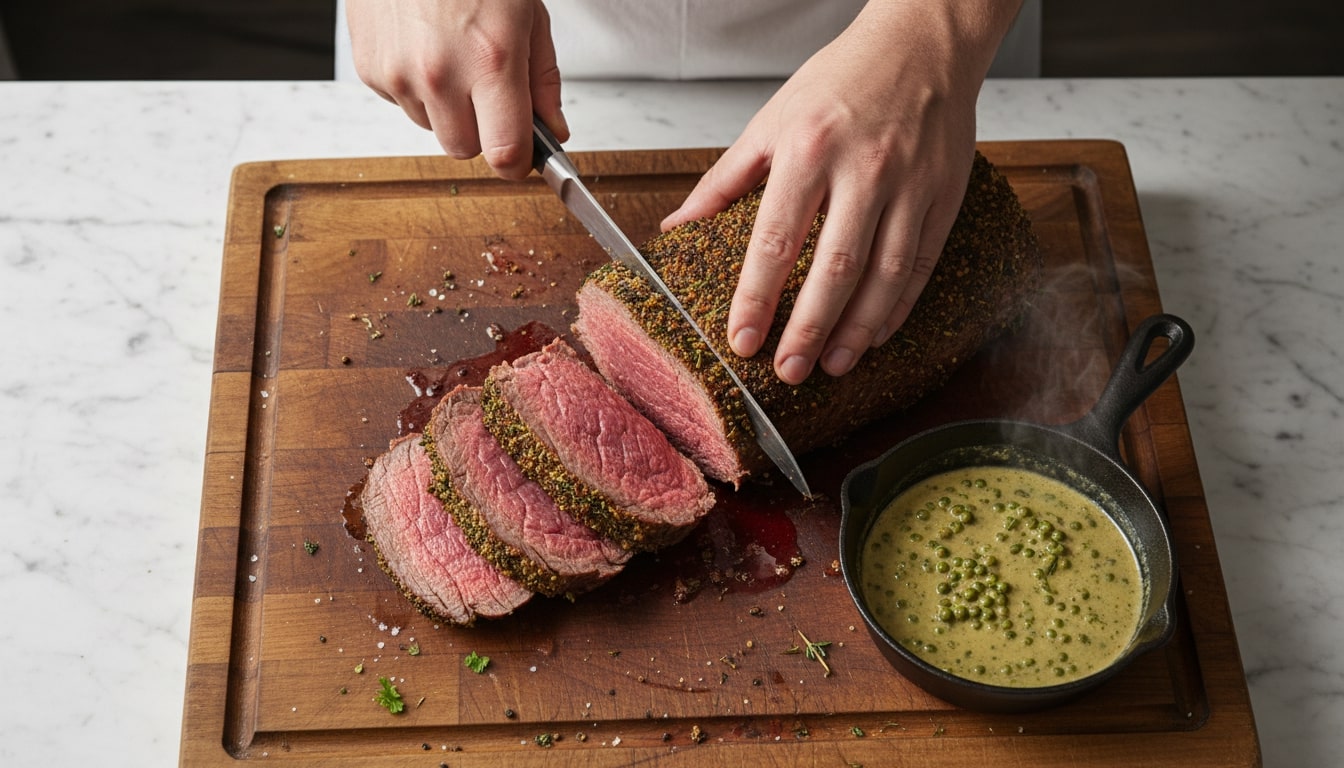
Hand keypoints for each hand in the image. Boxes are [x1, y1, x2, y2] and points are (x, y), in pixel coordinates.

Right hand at [346, 0, 567, 178]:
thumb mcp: (527, 14)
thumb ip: (542, 80)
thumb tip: (553, 130)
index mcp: (490, 61)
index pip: (505, 153)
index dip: (518, 161)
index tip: (523, 155)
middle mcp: (440, 75)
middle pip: (465, 148)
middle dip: (482, 129)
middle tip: (487, 87)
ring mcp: (399, 74)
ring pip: (431, 128)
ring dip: (446, 107)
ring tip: (451, 54)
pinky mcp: (370, 70)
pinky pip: (401, 104)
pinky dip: (415, 87)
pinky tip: (423, 46)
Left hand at [662, 1, 1021, 384]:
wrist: (923, 43)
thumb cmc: (841, 80)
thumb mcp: (770, 120)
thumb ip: (723, 181)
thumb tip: (678, 230)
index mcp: (808, 148)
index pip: (776, 239)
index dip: (758, 297)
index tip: (742, 340)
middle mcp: (863, 168)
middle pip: (835, 266)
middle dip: (809, 328)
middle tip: (788, 370)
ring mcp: (910, 184)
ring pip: (885, 274)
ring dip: (857, 330)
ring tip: (833, 366)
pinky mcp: (944, 195)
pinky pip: (921, 264)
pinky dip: (899, 307)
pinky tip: (876, 334)